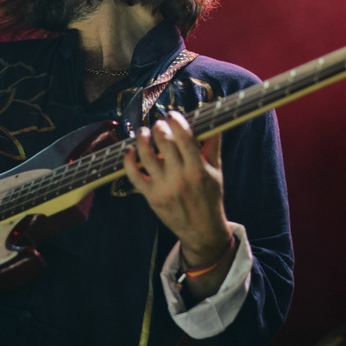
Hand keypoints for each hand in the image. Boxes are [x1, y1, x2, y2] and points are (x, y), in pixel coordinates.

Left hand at [122, 111, 231, 266]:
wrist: (201, 230)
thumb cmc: (209, 197)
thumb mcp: (216, 171)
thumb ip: (213, 145)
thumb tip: (213, 120)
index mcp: (198, 169)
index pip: (185, 138)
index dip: (176, 121)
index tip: (172, 115)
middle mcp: (179, 178)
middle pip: (164, 143)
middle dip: (158, 127)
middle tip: (158, 124)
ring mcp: (163, 187)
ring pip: (146, 156)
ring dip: (142, 138)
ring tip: (144, 132)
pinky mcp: (150, 196)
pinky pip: (133, 175)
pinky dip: (128, 160)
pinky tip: (129, 150)